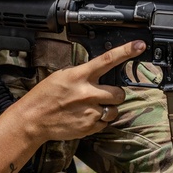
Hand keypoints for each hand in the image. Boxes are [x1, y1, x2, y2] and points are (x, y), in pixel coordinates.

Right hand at [11, 40, 145, 142]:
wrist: (33, 119)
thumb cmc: (44, 96)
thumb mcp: (62, 76)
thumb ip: (83, 74)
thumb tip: (99, 73)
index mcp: (79, 76)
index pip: (107, 60)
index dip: (126, 51)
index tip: (139, 45)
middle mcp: (87, 93)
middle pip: (119, 93)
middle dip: (116, 94)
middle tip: (105, 95)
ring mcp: (90, 112)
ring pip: (115, 110)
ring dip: (109, 109)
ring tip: (93, 108)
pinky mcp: (89, 127)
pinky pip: (105, 123)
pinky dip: (99, 121)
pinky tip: (85, 117)